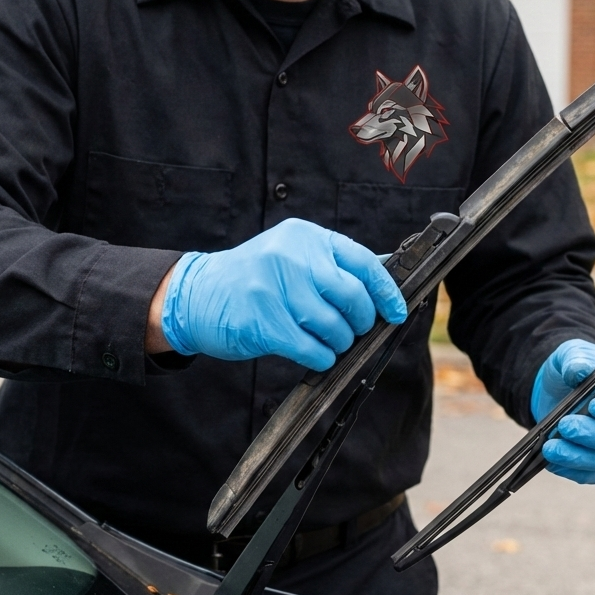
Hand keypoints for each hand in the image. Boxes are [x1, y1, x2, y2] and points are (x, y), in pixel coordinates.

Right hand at [159, 218, 406, 370]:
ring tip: (329, 342)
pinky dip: (321, 357)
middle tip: (355, 330)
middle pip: (352, 296)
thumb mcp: (293, 255)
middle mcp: (291, 257)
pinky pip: (312, 349)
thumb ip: (336, 265)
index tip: (397, 312)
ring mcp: (275, 289)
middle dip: (361, 321)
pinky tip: (315, 354)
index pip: (362, 262)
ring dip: (339, 342)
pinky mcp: (264, 323)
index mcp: (306, 237)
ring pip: (334, 326)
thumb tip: (385, 278)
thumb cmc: (254, 278)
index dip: (386, 291)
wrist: (197, 295)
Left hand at [530, 339, 594, 484]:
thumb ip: (577, 360)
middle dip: (593, 434)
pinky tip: (551, 462)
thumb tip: (579, 371)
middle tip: (566, 425)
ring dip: (578, 457)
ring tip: (550, 448)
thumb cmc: (575, 367)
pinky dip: (571, 470)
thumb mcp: (573, 354)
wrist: (557, 387)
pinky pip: (591, 474)